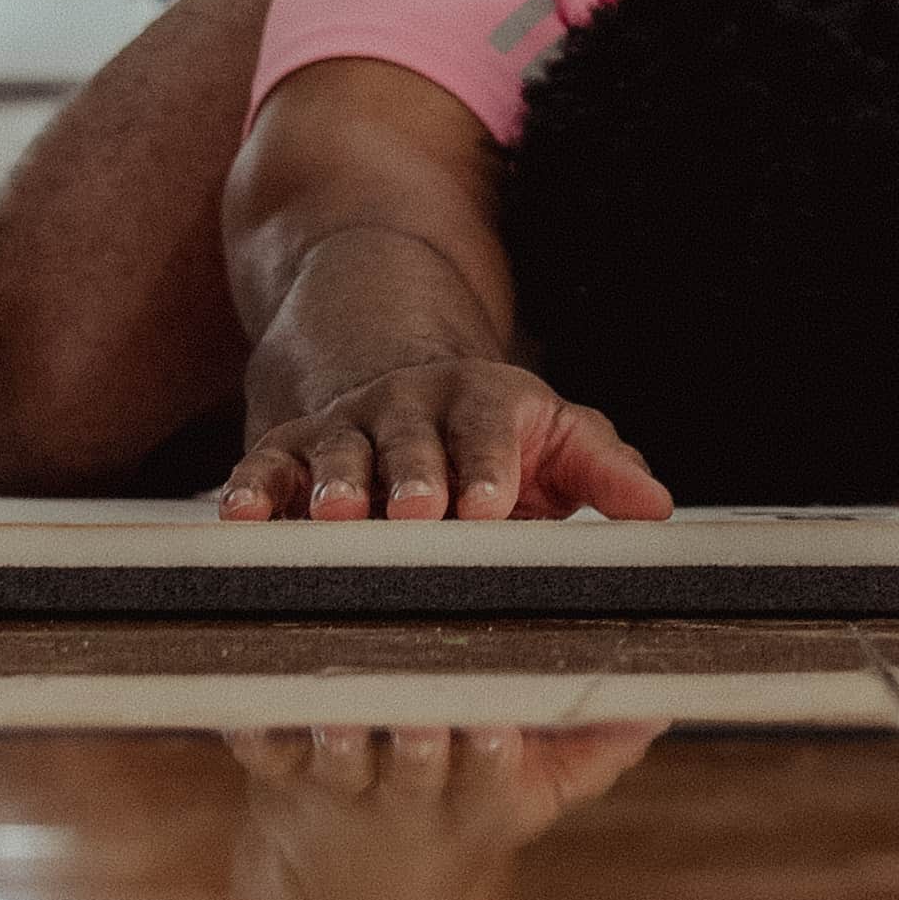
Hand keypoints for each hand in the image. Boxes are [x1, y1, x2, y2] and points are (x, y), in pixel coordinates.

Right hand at [216, 355, 673, 523]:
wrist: (403, 381)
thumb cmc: (495, 432)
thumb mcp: (556, 437)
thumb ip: (602, 469)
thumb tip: (656, 508)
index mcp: (481, 402)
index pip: (489, 432)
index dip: (490, 467)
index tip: (493, 507)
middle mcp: (409, 407)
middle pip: (411, 439)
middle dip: (414, 475)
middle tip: (418, 513)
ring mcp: (346, 426)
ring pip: (339, 451)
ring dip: (337, 485)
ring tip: (336, 519)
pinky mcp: (291, 449)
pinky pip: (268, 466)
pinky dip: (253, 490)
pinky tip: (242, 518)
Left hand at [222, 718, 663, 899]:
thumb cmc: (446, 852)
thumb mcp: (522, 813)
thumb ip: (589, 756)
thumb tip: (660, 700)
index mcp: (477, 803)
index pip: (493, 772)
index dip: (494, 747)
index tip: (496, 727)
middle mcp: (409, 799)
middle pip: (417, 753)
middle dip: (420, 723)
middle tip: (420, 693)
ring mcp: (340, 792)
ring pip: (340, 753)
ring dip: (338, 728)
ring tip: (338, 703)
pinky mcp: (278, 782)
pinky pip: (261, 749)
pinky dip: (253, 729)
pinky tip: (246, 701)